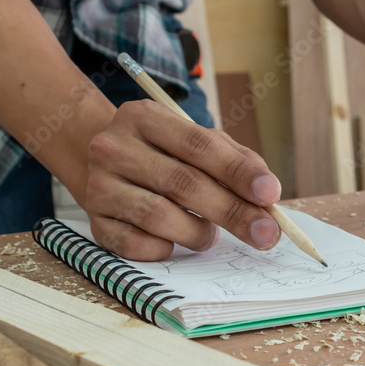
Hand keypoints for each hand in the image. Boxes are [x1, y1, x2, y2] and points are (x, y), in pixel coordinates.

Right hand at [83, 100, 282, 260]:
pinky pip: (135, 245)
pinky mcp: (94, 222)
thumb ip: (236, 160)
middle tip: (265, 233)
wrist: (102, 164)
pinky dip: (165, 249)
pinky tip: (174, 241)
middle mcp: (114, 147)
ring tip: (209, 235)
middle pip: (182, 183)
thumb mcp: (196, 142)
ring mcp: (99, 185)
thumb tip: (267, 195)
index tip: (270, 194)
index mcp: (144, 117)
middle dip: (232, 212)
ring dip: (197, 233)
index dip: (238, 171)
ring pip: (158, 217)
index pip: (199, 145)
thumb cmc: (164, 154)